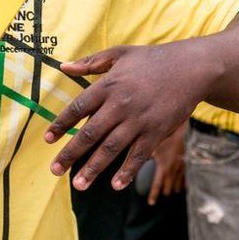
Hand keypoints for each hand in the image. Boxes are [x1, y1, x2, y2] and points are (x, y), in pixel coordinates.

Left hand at [46, 43, 206, 190]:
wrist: (191, 68)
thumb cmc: (152, 60)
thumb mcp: (119, 54)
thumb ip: (90, 62)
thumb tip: (62, 66)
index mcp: (108, 85)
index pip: (78, 108)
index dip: (61, 124)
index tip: (48, 140)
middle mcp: (120, 105)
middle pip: (89, 133)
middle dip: (70, 154)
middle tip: (54, 170)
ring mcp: (138, 120)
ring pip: (111, 149)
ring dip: (93, 168)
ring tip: (78, 185)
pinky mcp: (156, 132)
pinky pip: (138, 155)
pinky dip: (127, 171)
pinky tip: (115, 186)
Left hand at [148, 122, 184, 204]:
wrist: (188, 128)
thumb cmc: (169, 133)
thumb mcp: (153, 142)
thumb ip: (142, 151)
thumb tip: (127, 154)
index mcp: (164, 167)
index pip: (157, 185)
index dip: (154, 194)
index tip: (151, 203)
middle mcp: (174, 170)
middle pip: (169, 185)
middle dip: (165, 190)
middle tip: (163, 194)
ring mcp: (184, 166)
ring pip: (179, 181)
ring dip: (174, 186)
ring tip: (172, 190)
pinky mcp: (191, 160)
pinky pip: (187, 174)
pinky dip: (184, 179)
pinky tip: (184, 180)